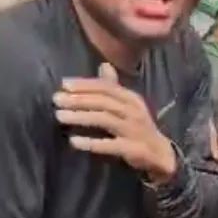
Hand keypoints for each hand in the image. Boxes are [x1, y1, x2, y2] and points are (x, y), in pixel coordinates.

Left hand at [54, 63, 175, 182]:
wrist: (160, 153)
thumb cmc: (138, 126)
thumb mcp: (129, 104)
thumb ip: (114, 87)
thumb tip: (103, 64)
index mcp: (131, 98)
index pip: (107, 87)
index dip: (85, 84)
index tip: (64, 84)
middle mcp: (133, 111)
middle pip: (104, 102)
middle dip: (79, 99)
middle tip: (56, 99)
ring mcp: (134, 130)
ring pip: (105, 120)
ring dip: (81, 117)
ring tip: (59, 116)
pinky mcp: (132, 149)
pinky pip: (109, 145)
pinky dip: (91, 143)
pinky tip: (74, 141)